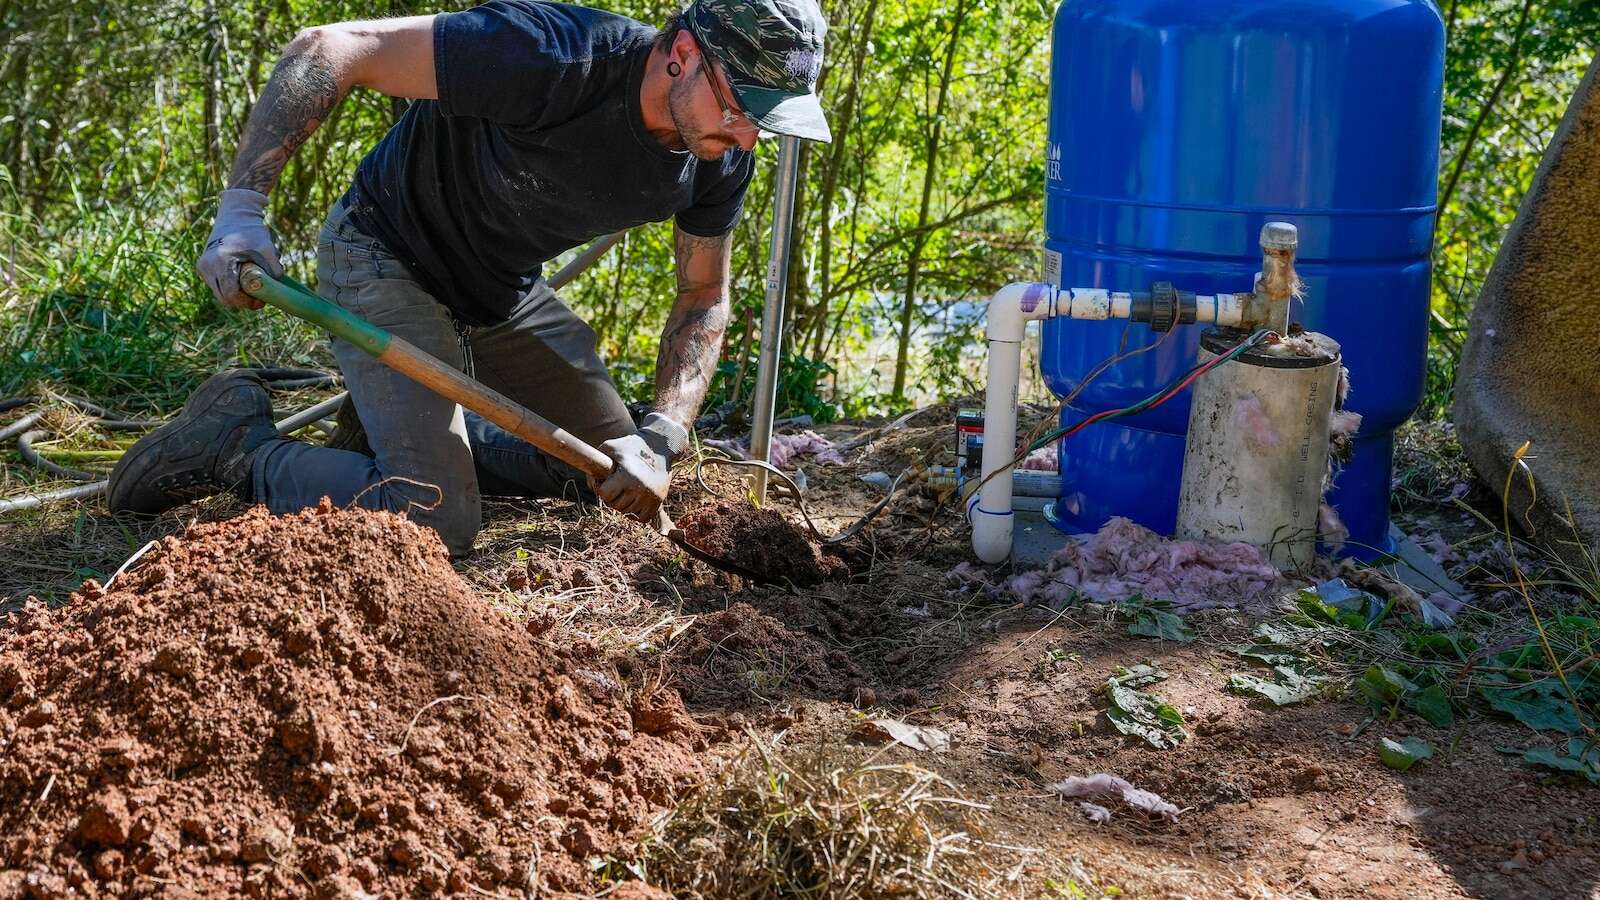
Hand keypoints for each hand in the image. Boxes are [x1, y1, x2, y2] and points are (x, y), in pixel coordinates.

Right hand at [197, 188, 282, 309]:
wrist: (236, 214)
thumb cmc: (252, 231)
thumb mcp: (268, 249)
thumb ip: (275, 270)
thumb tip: (277, 291)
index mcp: (220, 261)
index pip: (231, 294)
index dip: (247, 302)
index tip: (261, 301)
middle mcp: (207, 265)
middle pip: (224, 298)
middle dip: (242, 302)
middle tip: (258, 300)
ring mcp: (203, 266)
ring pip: (219, 293)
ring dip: (236, 295)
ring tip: (252, 290)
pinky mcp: (203, 266)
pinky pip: (217, 285)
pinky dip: (229, 287)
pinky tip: (242, 281)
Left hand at [593, 431, 672, 521]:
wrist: (659, 447)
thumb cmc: (631, 446)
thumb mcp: (610, 447)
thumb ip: (594, 463)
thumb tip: (591, 485)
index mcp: (627, 475)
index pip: (605, 495)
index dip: (601, 488)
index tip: (605, 480)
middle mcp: (640, 488)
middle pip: (615, 506)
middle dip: (612, 497)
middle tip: (615, 485)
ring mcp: (651, 496)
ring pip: (628, 513)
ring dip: (624, 504)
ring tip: (625, 490)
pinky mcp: (659, 500)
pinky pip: (643, 518)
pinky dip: (636, 514)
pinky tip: (633, 502)